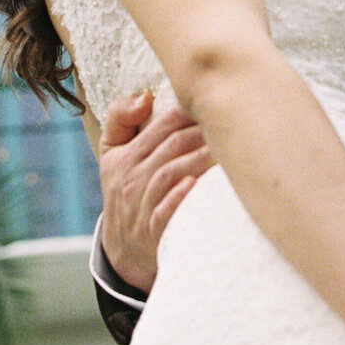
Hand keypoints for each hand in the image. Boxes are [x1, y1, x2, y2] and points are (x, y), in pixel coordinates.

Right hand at [99, 89, 213, 291]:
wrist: (124, 247)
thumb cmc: (126, 189)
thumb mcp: (112, 153)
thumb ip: (120, 117)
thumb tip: (145, 96)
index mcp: (125, 155)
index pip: (163, 125)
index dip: (191, 112)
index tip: (216, 106)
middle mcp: (131, 178)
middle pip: (172, 146)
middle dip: (202, 133)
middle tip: (232, 126)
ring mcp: (141, 205)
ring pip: (170, 174)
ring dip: (199, 160)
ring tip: (225, 151)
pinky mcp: (152, 232)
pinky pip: (164, 212)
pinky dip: (178, 198)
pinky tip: (196, 185)